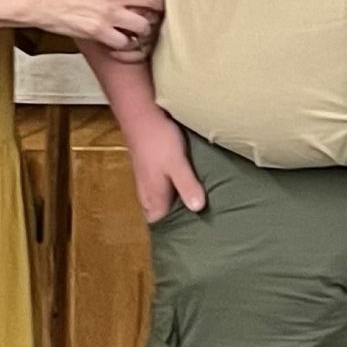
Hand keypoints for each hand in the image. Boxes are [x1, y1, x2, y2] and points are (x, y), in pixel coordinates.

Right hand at [31, 0, 163, 52]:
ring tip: (138, 29)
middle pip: (154, 1)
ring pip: (144, 24)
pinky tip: (121, 39)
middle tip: (154, 12)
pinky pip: (124, 42)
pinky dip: (126, 44)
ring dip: (144, 29)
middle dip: (158, 9)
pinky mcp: (97, 31)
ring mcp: (107, 12)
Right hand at [128, 109, 205, 223]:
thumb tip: (198, 208)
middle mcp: (148, 191)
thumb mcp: (177, 164)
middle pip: (162, 212)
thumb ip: (187, 186)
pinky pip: (166, 184)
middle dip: (179, 217)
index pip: (160, 224)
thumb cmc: (158, 140)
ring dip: (179, 200)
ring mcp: (149, 179)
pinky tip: (192, 181)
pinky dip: (177, 186)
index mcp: (153, 196)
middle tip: (204, 219)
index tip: (195, 233)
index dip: (174, 230)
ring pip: (164, 197)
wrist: (142, 114)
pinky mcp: (153, 167)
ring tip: (204, 203)